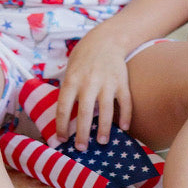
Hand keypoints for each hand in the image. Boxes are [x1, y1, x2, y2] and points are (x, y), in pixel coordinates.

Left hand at [54, 25, 132, 150]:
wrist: (106, 39)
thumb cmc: (84, 57)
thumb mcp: (70, 69)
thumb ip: (68, 90)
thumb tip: (64, 116)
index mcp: (72, 79)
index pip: (63, 107)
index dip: (61, 125)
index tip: (61, 139)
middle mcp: (89, 82)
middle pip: (85, 113)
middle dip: (82, 133)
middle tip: (81, 148)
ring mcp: (107, 82)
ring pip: (106, 111)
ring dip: (104, 129)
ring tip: (102, 142)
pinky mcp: (122, 82)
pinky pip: (125, 103)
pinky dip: (125, 116)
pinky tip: (124, 128)